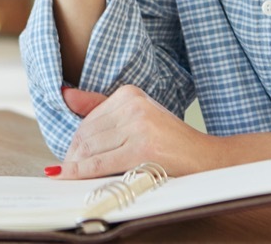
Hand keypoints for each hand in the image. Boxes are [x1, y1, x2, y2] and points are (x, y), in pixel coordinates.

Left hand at [52, 85, 217, 178]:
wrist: (205, 158)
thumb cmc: (170, 141)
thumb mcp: (137, 116)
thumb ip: (100, 105)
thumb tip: (65, 95)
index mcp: (130, 93)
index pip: (89, 119)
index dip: (76, 141)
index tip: (71, 156)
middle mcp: (133, 105)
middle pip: (87, 133)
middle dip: (73, 155)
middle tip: (67, 169)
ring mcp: (138, 125)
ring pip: (91, 148)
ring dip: (76, 165)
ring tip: (71, 175)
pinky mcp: (141, 148)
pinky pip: (100, 163)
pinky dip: (80, 172)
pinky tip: (69, 176)